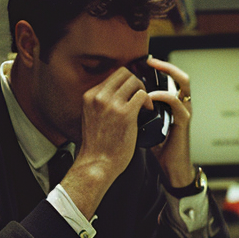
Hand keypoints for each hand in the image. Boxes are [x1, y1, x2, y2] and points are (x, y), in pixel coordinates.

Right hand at [62, 67, 148, 217]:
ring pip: (135, 81)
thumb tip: (118, 93)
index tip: (132, 91)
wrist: (97, 164)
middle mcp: (99, 97)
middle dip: (136, 83)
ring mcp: (112, 104)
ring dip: (143, 91)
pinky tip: (148, 110)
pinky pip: (143, 95)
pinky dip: (149, 101)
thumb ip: (101, 103)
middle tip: (141, 96)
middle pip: (124, 73)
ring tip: (144, 104)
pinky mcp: (125, 114)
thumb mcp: (92, 116)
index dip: (126, 81)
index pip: (112, 75)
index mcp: (89, 96)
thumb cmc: (97, 145)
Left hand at [146, 55, 195, 189]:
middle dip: (166, 66)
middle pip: (181, 76)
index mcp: (174, 104)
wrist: (171, 166)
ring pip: (183, 83)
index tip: (143, 63)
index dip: (160, 68)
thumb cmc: (158, 146)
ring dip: (167, 74)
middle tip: (150, 61)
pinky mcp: (184, 121)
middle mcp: (182, 105)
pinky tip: (150, 96)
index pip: (171, 79)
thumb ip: (139, 111)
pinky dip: (163, 95)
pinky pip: (176, 102)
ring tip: (152, 72)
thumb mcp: (146, 124)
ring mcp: (184, 112)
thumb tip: (119, 101)